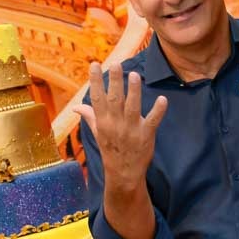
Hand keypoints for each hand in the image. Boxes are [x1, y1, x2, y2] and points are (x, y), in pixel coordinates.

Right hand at [73, 63, 166, 190]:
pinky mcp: (146, 135)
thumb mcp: (97, 134)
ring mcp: (131, 129)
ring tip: (134, 75)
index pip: (97, 98)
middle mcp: (116, 124)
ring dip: (133, 91)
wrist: (124, 173)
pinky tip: (162, 99)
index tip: (94, 64)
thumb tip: (76, 107)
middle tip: (116, 64)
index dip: (95, 81)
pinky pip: (153, 121)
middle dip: (115, 81)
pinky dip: (158, 110)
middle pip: (114, 99)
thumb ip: (90, 117)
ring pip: (132, 107)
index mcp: (103, 122)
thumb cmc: (111, 150)